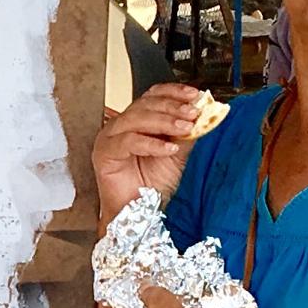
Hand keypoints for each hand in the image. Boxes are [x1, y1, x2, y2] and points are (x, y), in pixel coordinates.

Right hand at [95, 83, 207, 223]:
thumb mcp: (176, 156)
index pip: (154, 96)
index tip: (195, 95)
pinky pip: (128, 141)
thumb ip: (186, 135)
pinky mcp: (104, 152)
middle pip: (145, 104)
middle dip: (172, 106)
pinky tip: (168, 148)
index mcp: (137, 121)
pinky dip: (151, 144)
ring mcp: (110, 137)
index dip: (174, 92)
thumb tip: (203, 116)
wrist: (137, 215)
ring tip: (184, 128)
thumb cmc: (150, 187)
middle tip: (193, 112)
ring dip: (164, 121)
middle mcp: (121, 125)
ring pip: (136, 118)